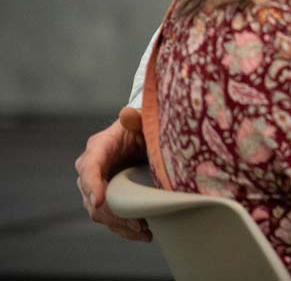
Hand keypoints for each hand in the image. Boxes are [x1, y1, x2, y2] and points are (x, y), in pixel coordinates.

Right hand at [75, 108, 151, 240]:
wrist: (144, 135)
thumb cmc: (141, 125)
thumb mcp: (141, 118)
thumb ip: (134, 117)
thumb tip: (126, 114)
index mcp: (98, 148)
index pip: (89, 168)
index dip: (92, 185)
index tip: (100, 200)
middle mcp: (91, 169)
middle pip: (92, 198)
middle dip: (113, 213)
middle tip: (138, 223)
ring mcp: (97, 186)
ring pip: (100, 213)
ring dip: (120, 225)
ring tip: (144, 232)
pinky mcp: (108, 198)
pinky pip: (110, 219)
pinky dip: (125, 228)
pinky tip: (143, 234)